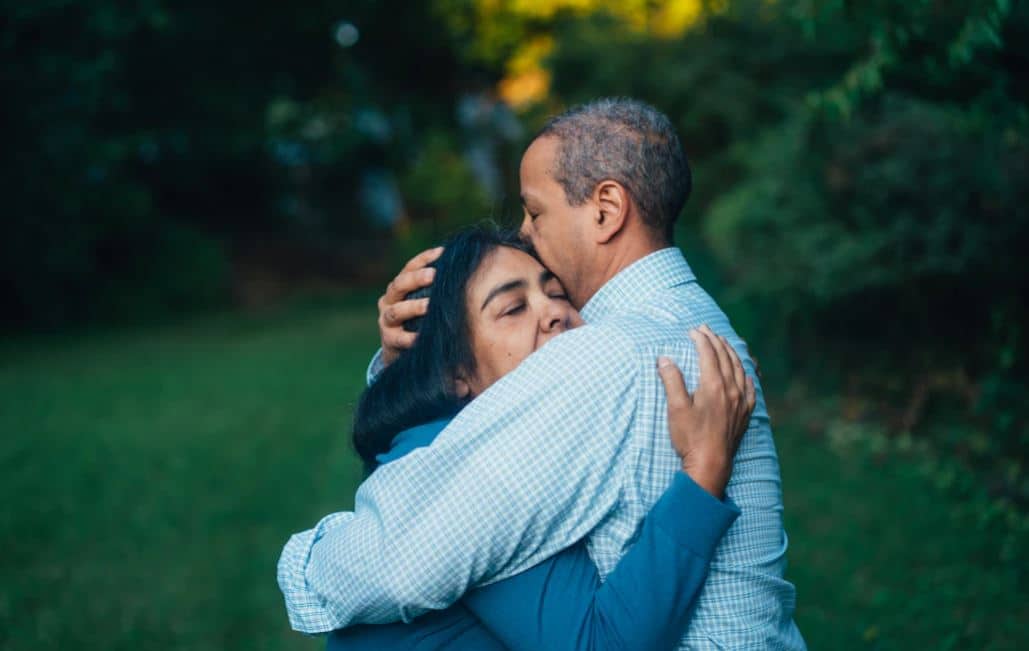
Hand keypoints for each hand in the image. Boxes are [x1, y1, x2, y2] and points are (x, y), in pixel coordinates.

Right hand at [376, 246, 443, 364]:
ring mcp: (386, 320)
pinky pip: (399, 338)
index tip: (442, 252)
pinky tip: (422, 337)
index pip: (409, 268)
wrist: (399, 350)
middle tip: (434, 275)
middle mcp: (388, 301)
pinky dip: (410, 338)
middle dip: (416, 279)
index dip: (424, 259)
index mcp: (398, 287)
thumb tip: (463, 268)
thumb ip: (435, 288)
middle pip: (399, 285)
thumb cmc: (418, 320)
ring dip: (413, 307)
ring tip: (429, 306)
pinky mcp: (388, 340)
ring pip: (396, 310)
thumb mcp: (422, 302)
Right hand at [657, 325, 755, 498]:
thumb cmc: (690, 438)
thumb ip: (672, 381)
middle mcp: (731, 390)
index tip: (693, 331)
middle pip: (725, 357)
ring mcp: (741, 402)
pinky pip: (751, 389)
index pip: (709, 354)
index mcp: (713, 385)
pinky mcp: (745, 414)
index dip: (701, 340)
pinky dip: (747, 376)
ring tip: (724, 343)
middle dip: (715, 341)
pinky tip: (746, 374)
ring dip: (731, 353)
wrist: (711, 464)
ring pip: (739, 369)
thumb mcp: (676, 408)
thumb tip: (664, 359)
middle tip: (706, 330)